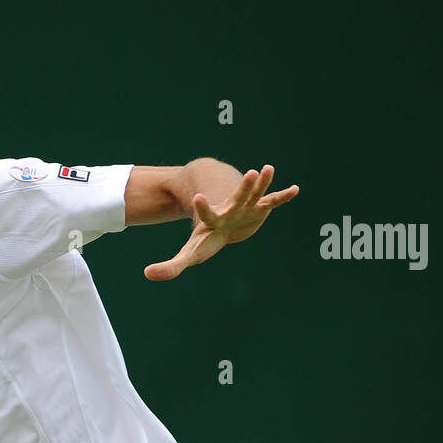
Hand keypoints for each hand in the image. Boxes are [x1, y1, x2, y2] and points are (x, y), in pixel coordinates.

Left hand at [144, 164, 298, 280]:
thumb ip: (172, 266)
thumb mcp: (192, 252)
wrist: (222, 218)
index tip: (197, 197)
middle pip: (238, 198)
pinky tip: (295, 189)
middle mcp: (231, 210)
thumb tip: (147, 274)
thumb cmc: (207, 237)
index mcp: (214, 220)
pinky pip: (273, 201)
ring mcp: (247, 207)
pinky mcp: (260, 208)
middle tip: (251, 172)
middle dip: (244, 187)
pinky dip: (282, 196)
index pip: (207, 215)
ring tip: (268, 168)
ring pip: (256, 193)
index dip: (203, 208)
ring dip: (262, 183)